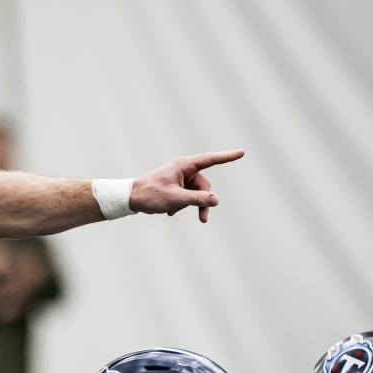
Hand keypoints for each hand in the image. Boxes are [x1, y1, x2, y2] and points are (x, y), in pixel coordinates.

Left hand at [130, 149, 244, 222]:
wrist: (130, 198)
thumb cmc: (150, 195)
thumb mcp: (176, 199)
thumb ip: (197, 199)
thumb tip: (216, 200)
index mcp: (184, 165)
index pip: (210, 160)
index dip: (227, 157)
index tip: (242, 152)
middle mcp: (183, 168)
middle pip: (204, 184)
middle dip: (202, 201)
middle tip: (203, 220)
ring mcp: (179, 176)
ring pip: (195, 192)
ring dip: (188, 204)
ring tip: (173, 212)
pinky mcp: (175, 184)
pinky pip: (187, 194)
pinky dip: (181, 203)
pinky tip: (168, 210)